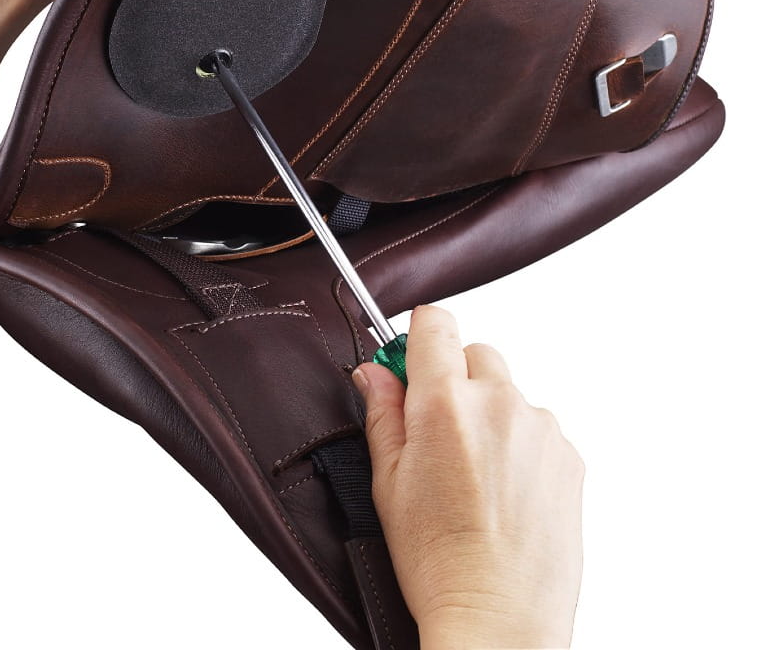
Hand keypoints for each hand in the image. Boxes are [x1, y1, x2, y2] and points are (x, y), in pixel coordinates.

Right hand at [352, 305, 584, 648]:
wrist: (500, 620)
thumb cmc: (439, 560)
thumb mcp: (387, 482)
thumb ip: (382, 413)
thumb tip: (374, 373)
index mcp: (446, 404)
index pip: (435, 323)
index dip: (418, 337)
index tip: (411, 360)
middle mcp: (499, 404)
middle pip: (475, 353)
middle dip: (454, 377)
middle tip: (437, 427)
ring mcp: (540, 429)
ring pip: (508, 392)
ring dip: (489, 413)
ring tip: (474, 473)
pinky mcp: (568, 456)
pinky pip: (536, 427)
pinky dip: (519, 444)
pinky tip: (503, 490)